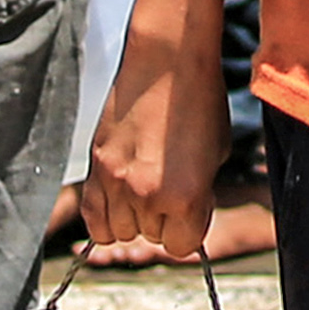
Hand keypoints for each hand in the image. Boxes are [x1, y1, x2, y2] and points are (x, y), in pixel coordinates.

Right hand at [75, 38, 223, 265]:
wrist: (166, 63)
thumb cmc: (199, 103)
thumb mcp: (216, 156)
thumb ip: (199, 196)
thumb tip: (186, 218)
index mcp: (185, 196)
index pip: (182, 246)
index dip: (190, 229)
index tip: (192, 209)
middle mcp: (147, 194)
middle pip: (151, 237)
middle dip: (164, 219)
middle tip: (170, 186)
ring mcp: (115, 181)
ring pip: (119, 231)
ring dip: (134, 217)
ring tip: (146, 188)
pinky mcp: (95, 166)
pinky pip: (92, 216)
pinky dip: (105, 217)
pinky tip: (120, 199)